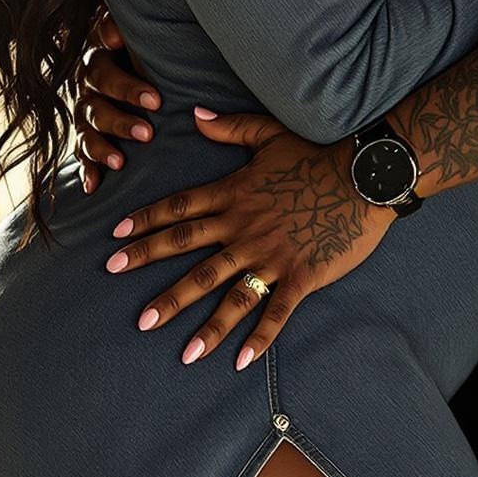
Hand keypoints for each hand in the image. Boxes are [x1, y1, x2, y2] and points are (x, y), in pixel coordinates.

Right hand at [73, 7, 160, 194]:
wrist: (125, 58)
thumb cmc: (139, 47)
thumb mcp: (135, 34)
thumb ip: (121, 28)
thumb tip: (115, 28)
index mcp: (97, 59)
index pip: (105, 71)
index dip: (127, 86)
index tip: (155, 100)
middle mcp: (85, 85)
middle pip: (96, 103)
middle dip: (121, 119)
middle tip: (148, 133)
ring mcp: (82, 111)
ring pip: (87, 130)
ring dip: (103, 147)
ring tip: (121, 161)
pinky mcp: (83, 134)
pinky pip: (80, 153)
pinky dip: (88, 169)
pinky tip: (94, 186)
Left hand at [103, 111, 394, 369]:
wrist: (364, 175)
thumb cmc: (317, 155)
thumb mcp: (269, 135)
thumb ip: (230, 128)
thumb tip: (195, 114)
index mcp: (233, 195)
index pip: (178, 210)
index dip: (145, 223)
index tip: (113, 238)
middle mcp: (243, 228)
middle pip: (190, 254)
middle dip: (159, 282)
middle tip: (134, 311)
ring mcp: (271, 254)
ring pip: (228, 292)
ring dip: (204, 323)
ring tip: (182, 352)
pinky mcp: (300, 274)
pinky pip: (276, 311)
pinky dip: (259, 336)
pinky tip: (240, 362)